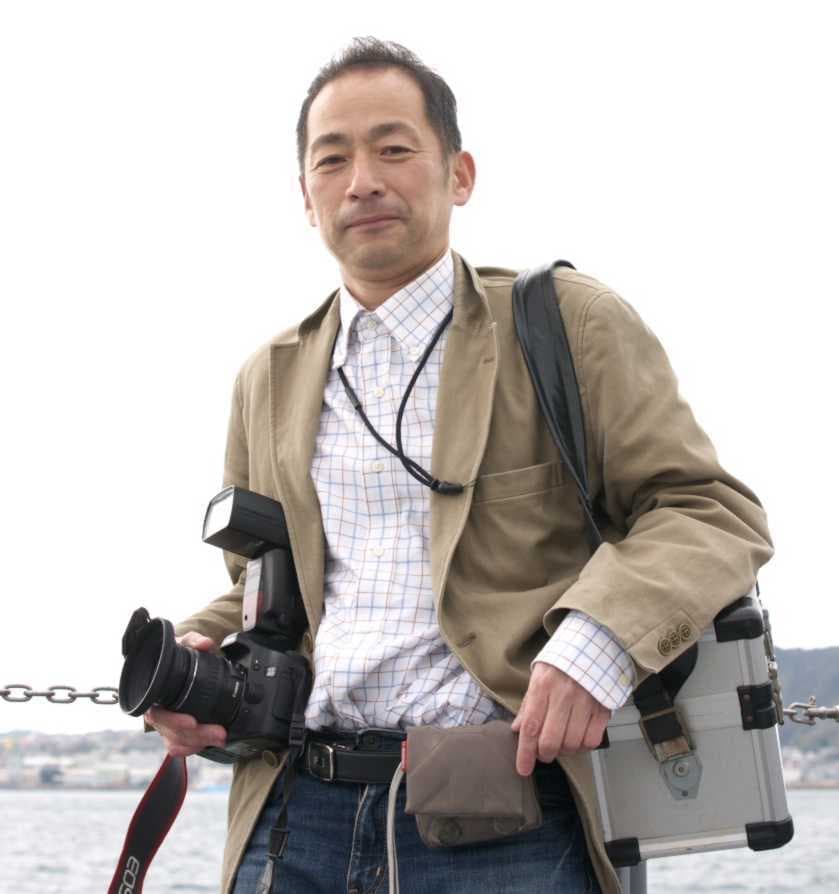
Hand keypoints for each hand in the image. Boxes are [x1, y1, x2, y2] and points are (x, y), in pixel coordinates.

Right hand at [144, 631, 226, 757]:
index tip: (192, 721)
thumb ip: (193, 640)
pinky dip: (193, 748)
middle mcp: (156, 711)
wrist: (175, 661)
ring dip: (198, 743)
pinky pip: (178, 747)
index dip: (173, 720)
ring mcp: (165, 723)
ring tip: (220, 737)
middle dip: (196, 735)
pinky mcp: (174, 731)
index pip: (156, 714)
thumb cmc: (176, 654)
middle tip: (219, 732)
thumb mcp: (184, 643)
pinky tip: (208, 743)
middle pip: (171, 732)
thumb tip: (205, 644)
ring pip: (176, 743)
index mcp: (154, 693)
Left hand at [511, 662, 609, 775]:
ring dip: (565, 750)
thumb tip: (518, 730)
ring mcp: (586, 701)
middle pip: (551, 740)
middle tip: (544, 752)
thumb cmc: (561, 662)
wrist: (593, 644)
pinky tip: (579, 737)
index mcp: (543, 685)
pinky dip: (584, 746)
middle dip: (545, 754)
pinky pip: (592, 740)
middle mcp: (564, 694)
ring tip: (562, 741)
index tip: (523, 769)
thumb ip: (528, 704)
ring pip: (572, 744)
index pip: (531, 726)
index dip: (525, 752)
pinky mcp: (603, 708)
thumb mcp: (538, 676)